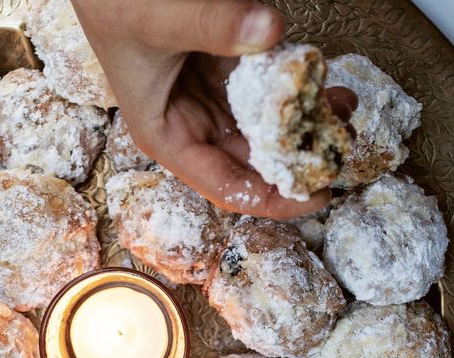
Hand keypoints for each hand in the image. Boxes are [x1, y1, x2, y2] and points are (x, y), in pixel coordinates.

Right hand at [71, 0, 354, 218]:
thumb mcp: (156, 18)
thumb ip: (210, 23)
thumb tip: (268, 29)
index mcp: (168, 137)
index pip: (227, 187)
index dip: (274, 198)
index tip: (319, 194)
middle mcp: (193, 125)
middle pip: (254, 162)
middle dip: (298, 159)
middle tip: (342, 148)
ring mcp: (213, 97)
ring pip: (266, 128)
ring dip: (305, 123)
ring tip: (343, 109)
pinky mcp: (229, 68)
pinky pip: (269, 90)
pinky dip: (297, 88)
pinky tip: (326, 82)